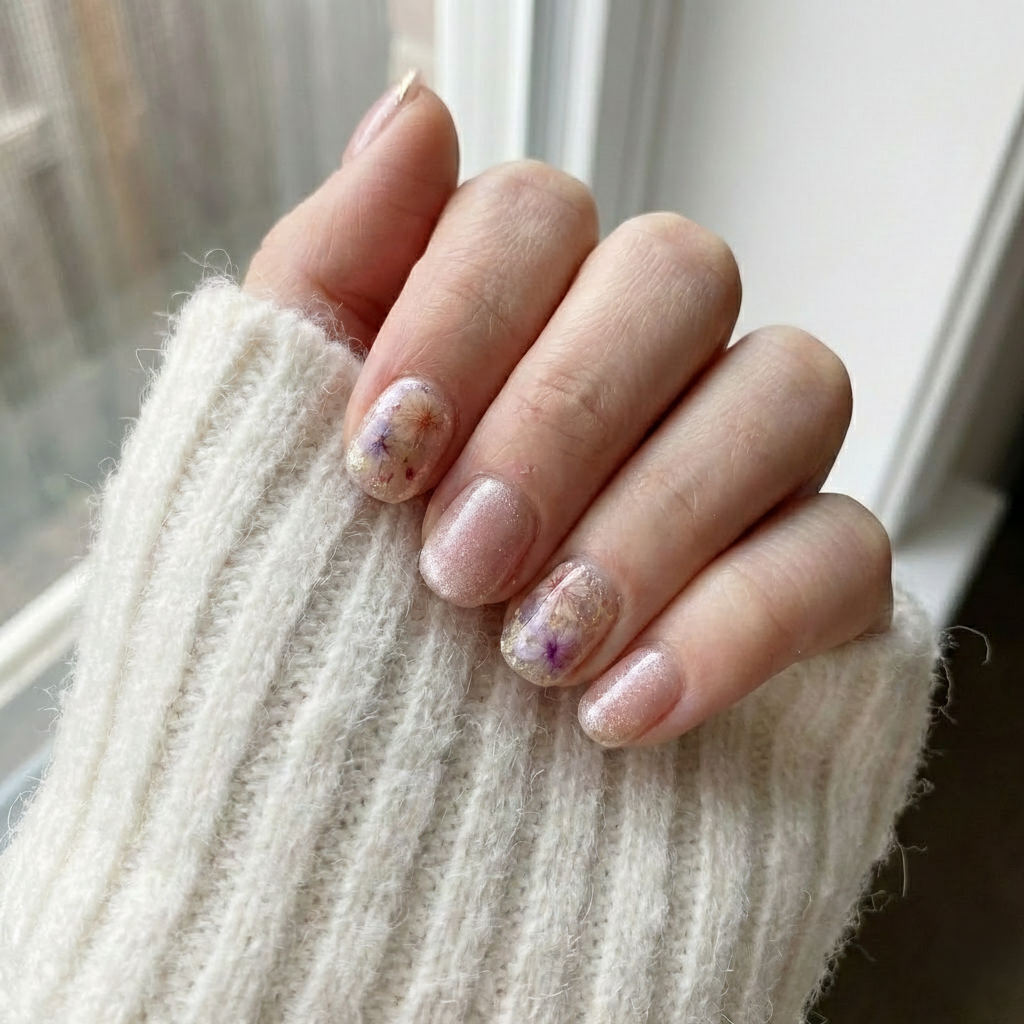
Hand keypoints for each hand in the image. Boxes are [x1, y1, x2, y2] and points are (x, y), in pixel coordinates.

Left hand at [245, 74, 892, 747]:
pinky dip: (736, 626)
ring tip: (536, 652)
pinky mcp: (809, 581)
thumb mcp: (271, 446)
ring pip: (790, 387)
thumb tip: (414, 106)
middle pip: (679, 274)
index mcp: (511, 317)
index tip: (381, 458)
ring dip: (653, 520)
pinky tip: (624, 710)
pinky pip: (843, 551)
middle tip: (461, 564)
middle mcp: (639, 367)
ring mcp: (738, 467)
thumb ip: (332, 273)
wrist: (344, 823)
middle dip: (564, 418)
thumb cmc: (297, 628)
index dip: (462, 312)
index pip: (534, 213)